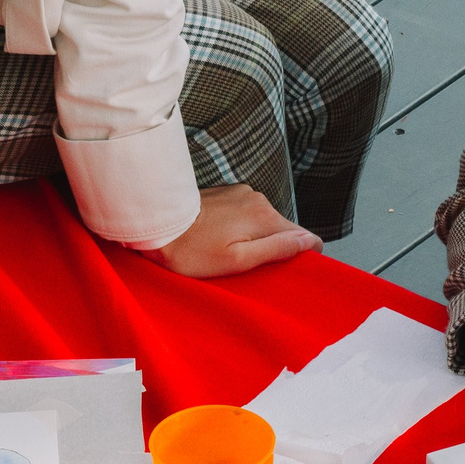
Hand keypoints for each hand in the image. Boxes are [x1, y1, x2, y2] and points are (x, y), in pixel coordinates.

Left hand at [142, 184, 319, 276]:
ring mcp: (240, 193)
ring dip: (254, 238)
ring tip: (228, 252)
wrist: (155, 224)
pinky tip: (219, 238)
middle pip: (283, 229)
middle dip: (273, 247)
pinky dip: (240, 228)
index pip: (304, 237)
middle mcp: (257, 199)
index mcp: (264, 217)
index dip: (299, 256)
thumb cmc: (191, 251)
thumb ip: (276, 249)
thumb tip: (309, 242)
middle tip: (247, 265)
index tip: (280, 270)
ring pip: (263, 222)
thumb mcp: (236, 260)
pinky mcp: (226, 193)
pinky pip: (246, 214)